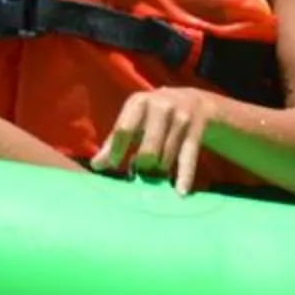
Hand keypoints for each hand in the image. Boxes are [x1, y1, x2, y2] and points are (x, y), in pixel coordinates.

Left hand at [91, 86, 221, 192]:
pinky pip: (187, 158)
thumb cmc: (156, 116)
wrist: (198, 101)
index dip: (116, 151)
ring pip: (165, 157)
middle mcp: (160, 106)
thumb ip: (115, 141)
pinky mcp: (196, 129)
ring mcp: (180, 117)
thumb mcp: (135, 120)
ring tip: (158, 170)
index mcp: (139, 102)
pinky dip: (184, 176)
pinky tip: (180, 193)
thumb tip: (96, 165)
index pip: (123, 130)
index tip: (113, 166)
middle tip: (143, 169)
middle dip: (143, 164)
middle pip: (147, 149)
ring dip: (160, 170)